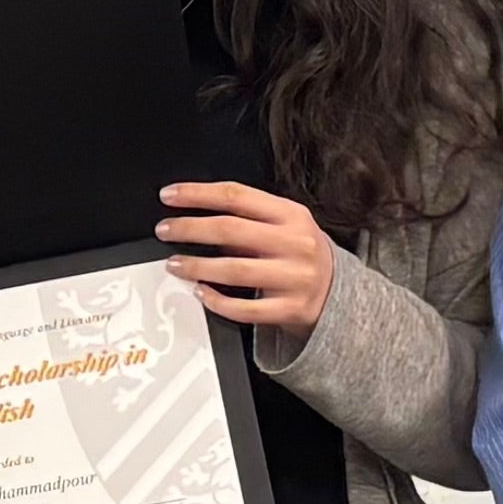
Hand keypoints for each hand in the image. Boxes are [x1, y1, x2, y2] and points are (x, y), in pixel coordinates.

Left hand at [156, 182, 333, 336]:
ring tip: (174, 264)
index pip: (236, 196)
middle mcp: (295, 243)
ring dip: (197, 266)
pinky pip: (245, 308)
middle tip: (164, 230)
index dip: (198, 194)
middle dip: (190, 228)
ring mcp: (295, 278)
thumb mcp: (285, 226)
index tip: (169, 196)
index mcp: (291, 214)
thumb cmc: (299, 253)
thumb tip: (194, 217)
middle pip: (231, 230)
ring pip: (234, 270)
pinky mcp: (290, 309)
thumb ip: (248, 219)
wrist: (338, 292)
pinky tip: (200, 292)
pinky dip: (217, 301)